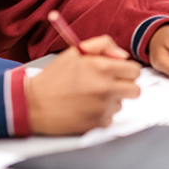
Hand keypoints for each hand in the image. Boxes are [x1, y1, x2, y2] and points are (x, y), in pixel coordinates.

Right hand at [27, 35, 141, 134]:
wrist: (33, 103)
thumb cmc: (53, 78)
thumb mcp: (75, 52)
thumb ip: (103, 45)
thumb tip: (122, 55)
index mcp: (102, 67)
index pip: (134, 71)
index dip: (125, 72)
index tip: (117, 74)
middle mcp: (106, 87)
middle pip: (135, 90)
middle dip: (124, 87)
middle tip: (109, 86)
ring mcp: (103, 107)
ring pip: (121, 104)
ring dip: (111, 101)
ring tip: (90, 97)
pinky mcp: (97, 123)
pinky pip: (110, 118)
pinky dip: (101, 114)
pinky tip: (86, 108)